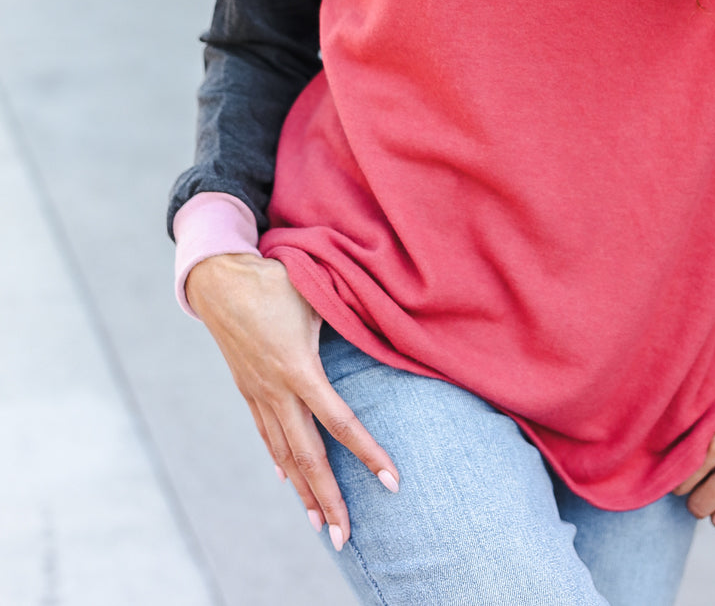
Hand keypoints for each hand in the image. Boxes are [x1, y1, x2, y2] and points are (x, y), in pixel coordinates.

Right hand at [185, 253, 398, 548]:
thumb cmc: (275, 281)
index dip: (367, 453)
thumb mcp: (316, 295)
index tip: (391, 481)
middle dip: (329, 500)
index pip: (340, 422)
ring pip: (284, 454)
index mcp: (300, 369)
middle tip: (346, 537)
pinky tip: (287, 480)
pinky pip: (266, 435)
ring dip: (303, 492)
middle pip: (308, 457)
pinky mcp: (248, 390)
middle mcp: (277, 391)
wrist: (219, 279)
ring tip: (320, 526)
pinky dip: (280, 461)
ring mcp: (259, 394)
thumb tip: (384, 325)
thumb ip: (345, 318)